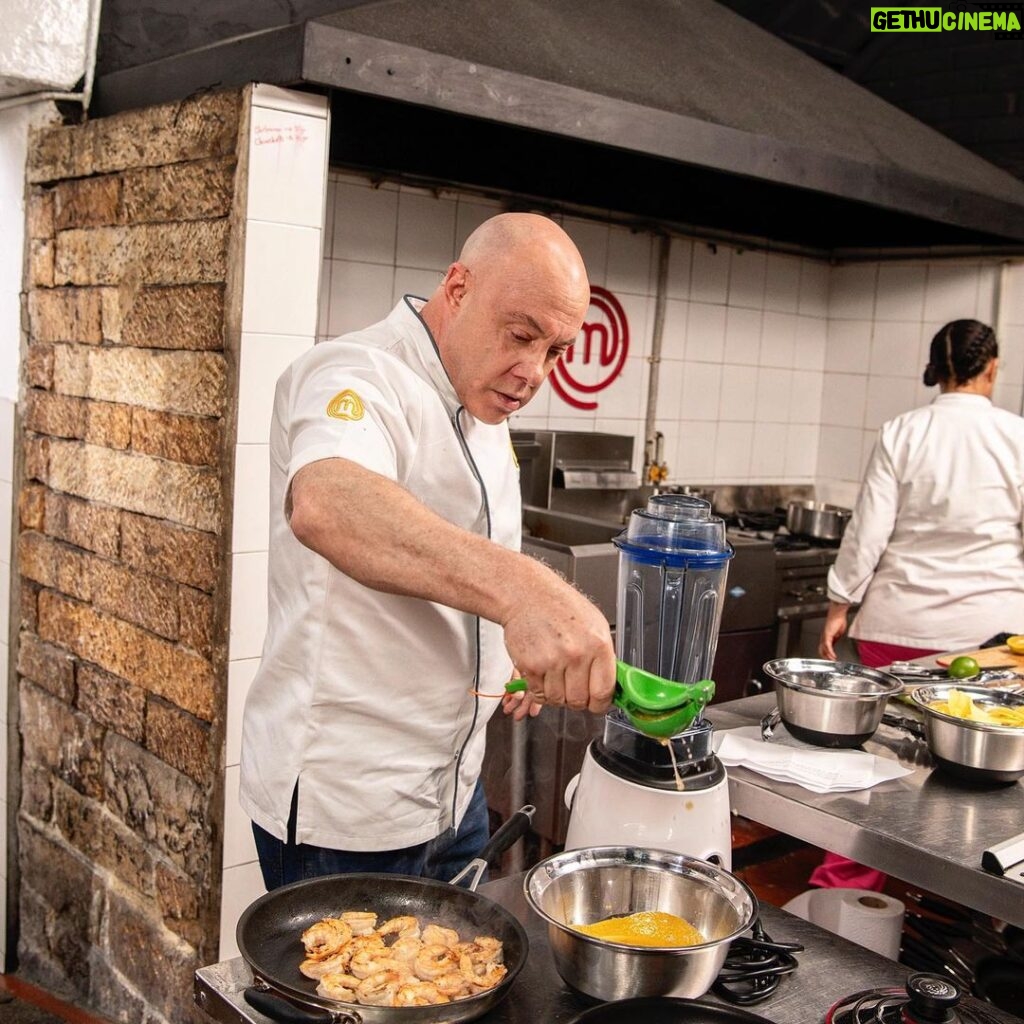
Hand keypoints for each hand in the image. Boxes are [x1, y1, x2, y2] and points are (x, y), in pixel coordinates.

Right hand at [501, 567, 615, 713]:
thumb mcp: (595, 624)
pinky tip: (544, 675)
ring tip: (557, 677)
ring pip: (558, 700)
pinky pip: (538, 694)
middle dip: (577, 700)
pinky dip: (540, 691)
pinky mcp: (530, 666)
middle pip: (579, 701)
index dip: (600, 703)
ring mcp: (552, 661)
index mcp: (598, 644)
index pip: (604, 691)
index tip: (597, 703)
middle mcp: (576, 654)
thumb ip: (604, 655)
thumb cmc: (560, 606)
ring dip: (558, 695)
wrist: (527, 594)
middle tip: (574, 688)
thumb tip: (612, 683)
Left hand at [819, 601, 849, 659]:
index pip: (824, 647)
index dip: (826, 653)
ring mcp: (825, 636)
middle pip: (821, 649)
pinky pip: (827, 645)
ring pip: (823, 649)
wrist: (838, 613)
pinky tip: (833, 656)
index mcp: (827, 636)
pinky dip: (830, 652)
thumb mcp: (839, 632)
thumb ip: (837, 638)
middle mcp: (824, 637)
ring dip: (828, 656)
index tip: (831, 658)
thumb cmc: (838, 620)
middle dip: (825, 657)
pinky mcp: (827, 635)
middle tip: (830, 662)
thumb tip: (837, 641)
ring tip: (832, 660)